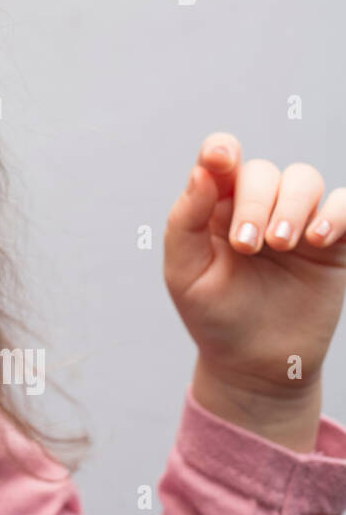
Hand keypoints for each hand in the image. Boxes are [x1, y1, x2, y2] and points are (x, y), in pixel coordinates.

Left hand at [163, 132, 345, 450]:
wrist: (255, 363)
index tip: (220, 159)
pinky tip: (319, 240)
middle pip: (263, 172)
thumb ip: (186, 220)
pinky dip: (338, 214)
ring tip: (282, 244)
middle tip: (249, 245)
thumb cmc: (213, 314)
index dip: (221, 150)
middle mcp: (256, 205)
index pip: (220, 159)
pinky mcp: (333, 243)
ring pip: (304, 179)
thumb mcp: (185, 272)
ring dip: (293, 206)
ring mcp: (297, 221)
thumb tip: (202, 171)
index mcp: (215, 206)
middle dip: (256, 202)